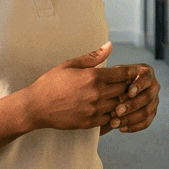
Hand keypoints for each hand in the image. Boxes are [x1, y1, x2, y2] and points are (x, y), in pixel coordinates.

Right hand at [22, 42, 137, 130]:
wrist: (36, 107)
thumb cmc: (51, 83)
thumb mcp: (70, 64)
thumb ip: (93, 56)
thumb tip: (110, 45)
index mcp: (93, 77)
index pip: (122, 73)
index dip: (129, 72)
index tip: (132, 73)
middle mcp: (97, 94)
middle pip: (124, 90)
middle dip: (126, 86)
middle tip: (124, 84)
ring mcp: (94, 110)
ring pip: (119, 105)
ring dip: (120, 101)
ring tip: (116, 97)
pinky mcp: (90, 123)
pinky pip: (110, 119)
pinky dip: (112, 114)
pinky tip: (107, 109)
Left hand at [107, 63, 159, 132]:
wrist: (106, 94)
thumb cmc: (104, 81)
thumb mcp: (105, 71)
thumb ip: (106, 62)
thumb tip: (108, 46)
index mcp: (145, 72)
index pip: (146, 77)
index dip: (139, 85)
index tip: (128, 92)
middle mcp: (153, 85)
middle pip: (148, 96)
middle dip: (132, 105)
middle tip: (116, 111)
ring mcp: (153, 100)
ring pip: (147, 111)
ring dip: (130, 118)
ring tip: (114, 122)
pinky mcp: (150, 114)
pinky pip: (146, 122)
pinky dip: (133, 126)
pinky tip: (121, 128)